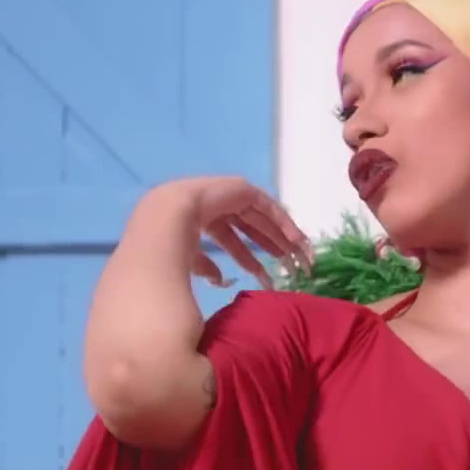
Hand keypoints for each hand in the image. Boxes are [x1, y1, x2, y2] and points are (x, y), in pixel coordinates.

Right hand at [149, 176, 314, 289]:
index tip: (269, 279)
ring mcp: (232, 196)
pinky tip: (297, 241)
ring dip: (284, 239)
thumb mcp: (192, 259)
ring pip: (265, 221)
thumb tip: (218, 279)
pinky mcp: (244, 190)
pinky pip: (269, 209)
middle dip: (274, 250)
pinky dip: (284, 224)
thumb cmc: (173, 243)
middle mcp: (221, 208)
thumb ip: (206, 266)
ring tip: (302, 258)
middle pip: (255, 231)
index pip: (236, 243)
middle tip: (294, 269)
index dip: (253, 261)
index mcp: (206, 223)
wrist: (167, 218)